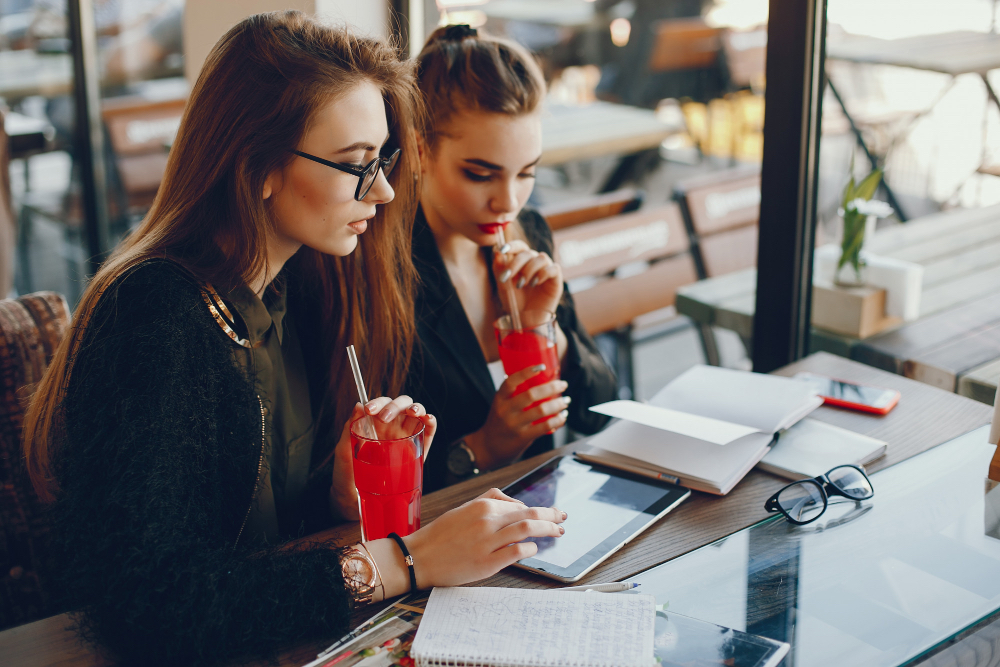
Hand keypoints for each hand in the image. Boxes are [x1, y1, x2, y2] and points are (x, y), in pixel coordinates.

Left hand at [330, 396, 436, 519]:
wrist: (353, 498)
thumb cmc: (346, 474)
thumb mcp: (343, 450)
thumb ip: (349, 428)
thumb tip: (358, 404)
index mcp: (375, 425)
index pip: (382, 404)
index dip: (379, 402)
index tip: (369, 410)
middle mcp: (392, 428)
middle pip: (401, 405)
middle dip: (395, 406)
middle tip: (384, 417)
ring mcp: (406, 437)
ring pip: (416, 414)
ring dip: (417, 408)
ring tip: (412, 412)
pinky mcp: (419, 450)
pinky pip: (428, 431)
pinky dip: (431, 421)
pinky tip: (427, 418)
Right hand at [403, 488, 566, 588]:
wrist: (418, 558)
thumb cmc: (439, 535)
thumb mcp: (462, 509)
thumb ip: (488, 501)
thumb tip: (514, 502)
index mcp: (481, 506)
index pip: (518, 504)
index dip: (537, 509)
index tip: (548, 513)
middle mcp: (486, 520)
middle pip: (529, 513)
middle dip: (551, 514)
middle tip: (562, 518)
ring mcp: (488, 541)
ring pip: (527, 528)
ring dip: (547, 528)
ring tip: (557, 531)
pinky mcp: (487, 562)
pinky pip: (517, 552)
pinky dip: (531, 549)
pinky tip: (534, 549)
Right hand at [467, 365, 569, 469]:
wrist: (487, 448)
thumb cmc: (498, 424)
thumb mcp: (500, 406)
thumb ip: (515, 397)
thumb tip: (542, 384)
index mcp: (499, 399)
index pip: (511, 381)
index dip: (526, 372)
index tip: (542, 366)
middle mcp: (505, 410)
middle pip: (531, 394)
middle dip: (551, 387)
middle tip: (563, 384)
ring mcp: (514, 424)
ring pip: (541, 410)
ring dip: (557, 404)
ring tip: (565, 401)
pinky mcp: (522, 437)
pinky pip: (544, 426)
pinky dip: (557, 420)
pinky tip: (562, 416)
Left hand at [494, 240, 562, 314]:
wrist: (526, 320)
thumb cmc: (515, 301)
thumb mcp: (503, 286)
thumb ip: (499, 269)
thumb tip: (496, 252)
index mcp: (522, 261)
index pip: (519, 246)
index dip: (511, 245)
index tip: (502, 250)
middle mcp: (534, 262)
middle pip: (527, 252)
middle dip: (515, 263)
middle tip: (507, 277)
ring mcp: (546, 269)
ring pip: (541, 258)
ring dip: (528, 270)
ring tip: (521, 284)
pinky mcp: (556, 279)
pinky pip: (553, 268)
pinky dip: (543, 273)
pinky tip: (534, 283)